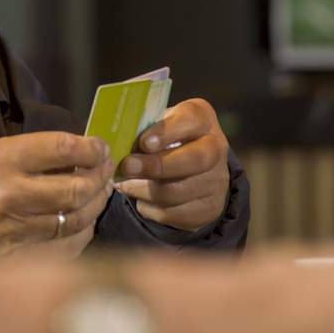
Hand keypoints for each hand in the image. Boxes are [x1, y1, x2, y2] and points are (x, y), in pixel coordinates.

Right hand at [0, 132, 113, 255]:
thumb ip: (33, 154)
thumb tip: (80, 154)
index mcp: (4, 160)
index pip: (63, 148)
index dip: (91, 147)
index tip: (99, 147)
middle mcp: (12, 194)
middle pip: (78, 187)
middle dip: (101, 176)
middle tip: (106, 170)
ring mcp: (17, 229)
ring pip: (77, 218)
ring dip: (96, 203)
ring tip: (100, 192)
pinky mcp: (19, 257)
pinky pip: (67, 246)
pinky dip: (83, 231)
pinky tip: (84, 221)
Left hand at [116, 98, 229, 231]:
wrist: (193, 169)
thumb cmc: (164, 139)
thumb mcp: (158, 124)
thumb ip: (142, 128)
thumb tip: (116, 140)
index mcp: (202, 119)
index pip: (192, 120)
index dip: (167, 132)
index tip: (144, 143)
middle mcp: (216, 148)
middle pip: (195, 159)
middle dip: (157, 165)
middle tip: (127, 166)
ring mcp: (217, 181)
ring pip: (179, 191)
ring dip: (144, 189)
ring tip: (124, 183)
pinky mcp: (209, 208)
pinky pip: (173, 213)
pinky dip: (149, 207)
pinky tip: (138, 196)